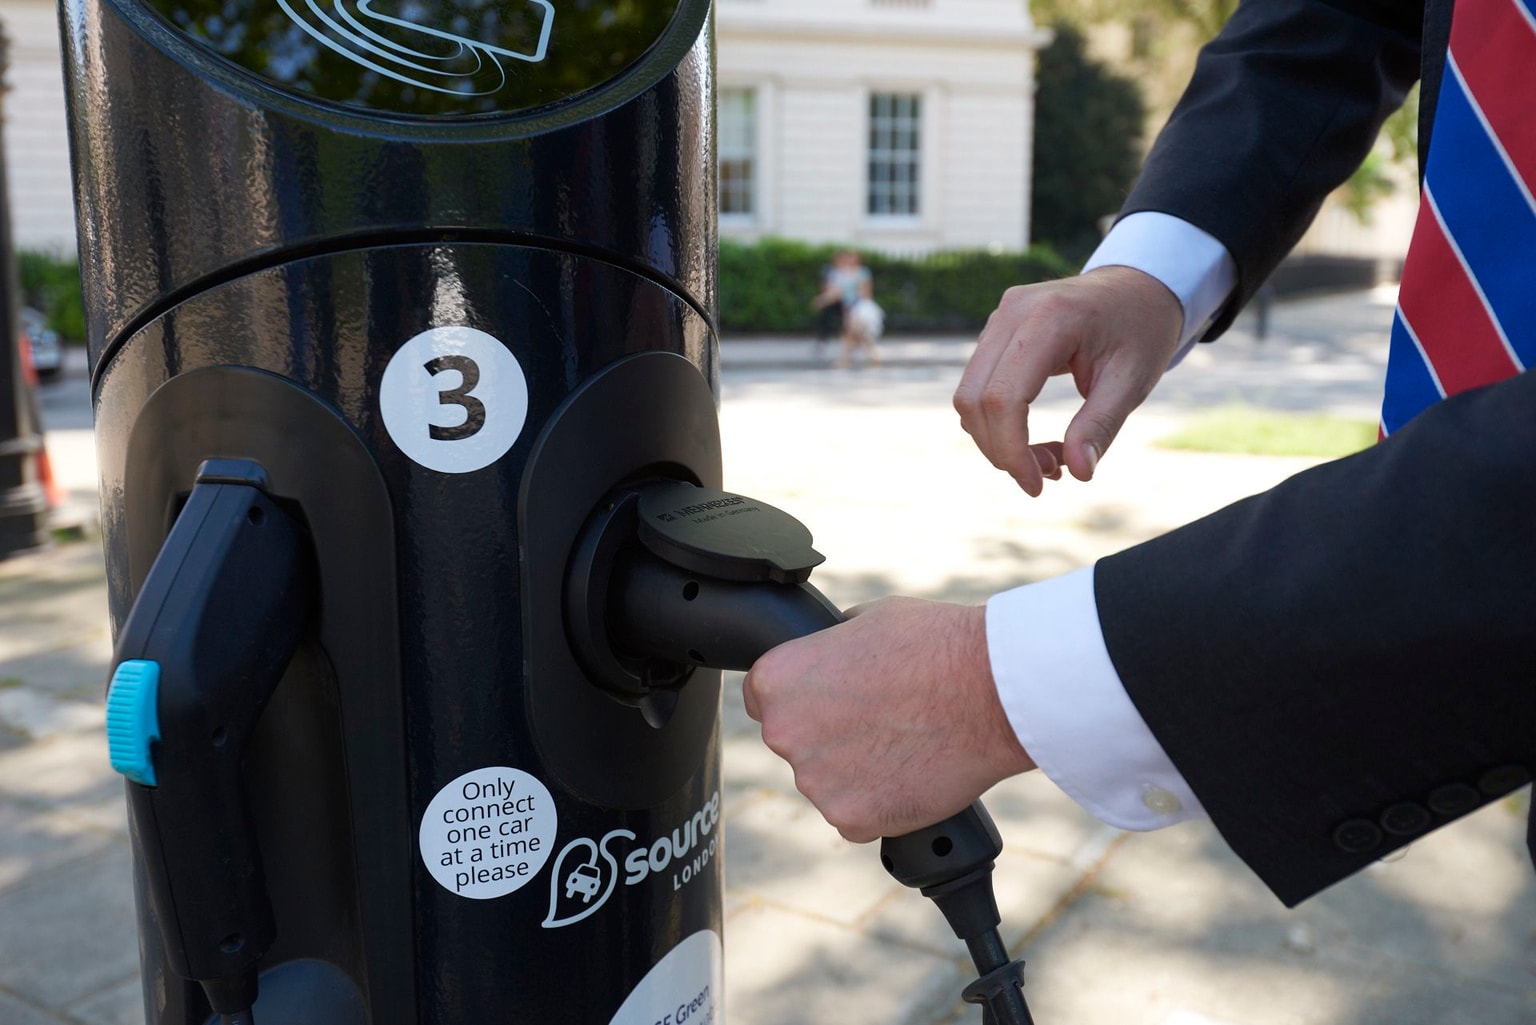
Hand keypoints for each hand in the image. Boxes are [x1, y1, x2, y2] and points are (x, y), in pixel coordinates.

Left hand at [742, 597, 1033, 842]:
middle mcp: (784, 733)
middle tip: (880, 719)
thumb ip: (829, 646)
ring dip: (856, 771)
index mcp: (777, 680)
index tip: (830, 701)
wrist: (990, 691)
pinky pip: (857, 815)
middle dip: (829, 735)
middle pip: (795, 741)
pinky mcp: (851, 819)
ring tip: (906, 741)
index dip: (800, 699)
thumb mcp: (866, 619)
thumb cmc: (935, 646)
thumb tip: (828, 655)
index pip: (761, 698)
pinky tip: (912, 772)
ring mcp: (815, 782)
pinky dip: (882, 802)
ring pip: (828, 781)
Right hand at [954, 265, 1183, 494]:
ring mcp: (1000, 317)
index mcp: (1050, 318)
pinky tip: (1033, 436)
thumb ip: (1100, 426)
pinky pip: (978, 385)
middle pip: (975, 399)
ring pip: (969, 395)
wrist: (1139, 286)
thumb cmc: (1141, 331)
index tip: (1036, 486)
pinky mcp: (997, 330)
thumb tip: (1078, 473)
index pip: (1004, 396)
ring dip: (997, 439)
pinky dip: (998, 421)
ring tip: (1049, 457)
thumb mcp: (1132, 382)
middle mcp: (1013, 312)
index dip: (1011, 449)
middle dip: (1001, 450)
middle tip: (1048, 474)